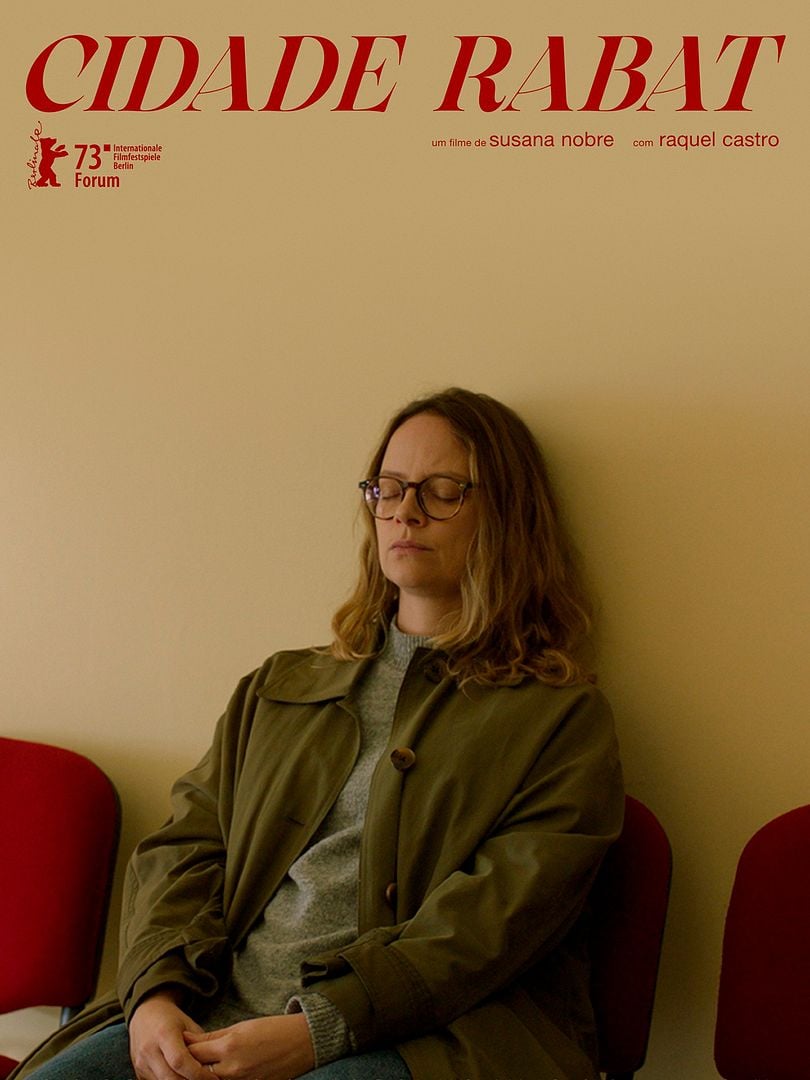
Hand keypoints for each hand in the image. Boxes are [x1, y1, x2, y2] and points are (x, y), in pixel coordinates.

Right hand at [129, 990, 210, 1079]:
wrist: (144, 1015)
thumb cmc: (171, 1020)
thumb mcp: (189, 1025)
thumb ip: (200, 1044)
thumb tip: (216, 1065)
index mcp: (163, 1034)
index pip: (180, 1061)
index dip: (198, 1073)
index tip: (214, 1079)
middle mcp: (148, 1050)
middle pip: (171, 1078)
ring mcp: (141, 1063)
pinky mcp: (139, 1073)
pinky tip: (184, 1079)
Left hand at [184, 1014, 315, 1079]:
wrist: (303, 1044)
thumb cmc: (273, 1029)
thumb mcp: (241, 1027)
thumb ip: (214, 1037)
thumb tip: (189, 1040)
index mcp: (230, 1046)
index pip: (193, 1052)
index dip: (183, 1048)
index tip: (176, 1043)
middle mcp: (232, 1068)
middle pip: (197, 1072)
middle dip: (188, 1066)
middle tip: (183, 1060)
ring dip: (202, 1075)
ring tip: (200, 1067)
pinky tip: (217, 1074)